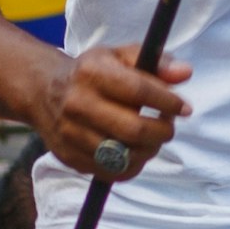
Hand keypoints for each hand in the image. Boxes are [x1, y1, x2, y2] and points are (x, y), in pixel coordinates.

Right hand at [39, 37, 188, 177]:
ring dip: (149, 150)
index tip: (184, 107)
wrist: (44, 92)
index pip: (139, 91)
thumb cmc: (93, 73)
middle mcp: (77, 104)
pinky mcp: (70, 158)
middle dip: (162, 131)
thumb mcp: (120, 56)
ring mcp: (71, 134)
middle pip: (133, 130)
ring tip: (152, 138)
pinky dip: (132, 165)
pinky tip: (134, 151)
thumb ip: (156, 62)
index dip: (168, 101)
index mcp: (92, 73)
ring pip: (124, 156)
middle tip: (168, 126)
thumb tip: (185, 73)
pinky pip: (112, 172)